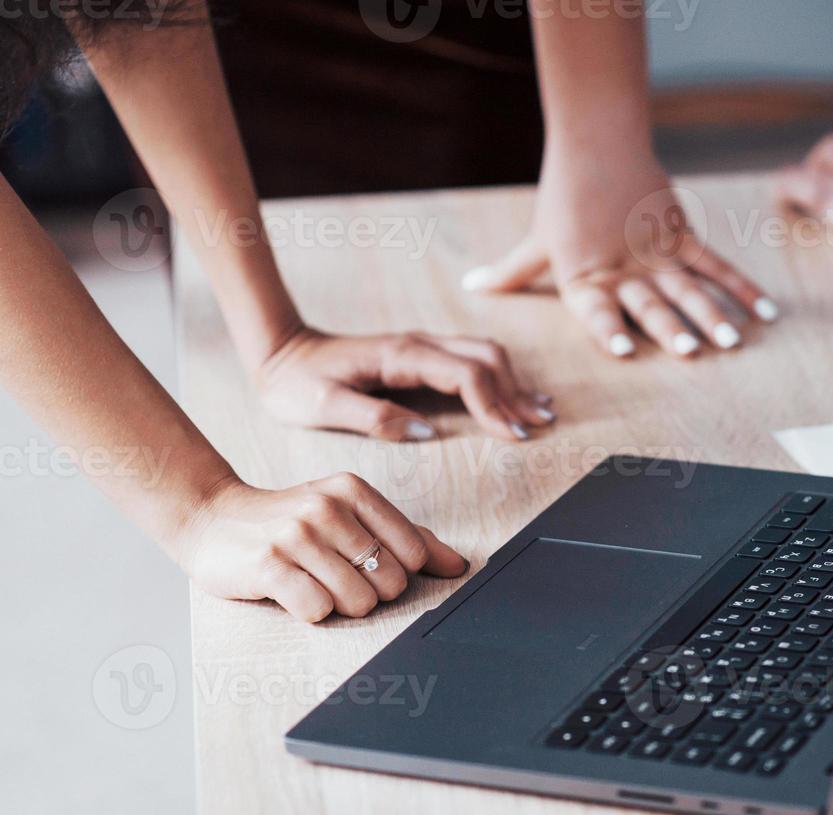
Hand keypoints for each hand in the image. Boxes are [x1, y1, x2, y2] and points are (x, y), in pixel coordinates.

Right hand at [180, 472, 467, 622]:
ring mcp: (295, 534)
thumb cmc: (292, 522)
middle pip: (391, 582)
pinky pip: (318, 610)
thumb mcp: (351, 515)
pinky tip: (291, 592)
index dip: (396, 571)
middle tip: (334, 575)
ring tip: (313, 583)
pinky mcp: (267, 565)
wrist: (212, 519)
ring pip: (358, 601)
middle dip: (369, 592)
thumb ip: (407, 537)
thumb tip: (459, 565)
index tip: (366, 564)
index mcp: (354, 490)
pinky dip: (310, 612)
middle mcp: (327, 506)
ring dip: (339, 605)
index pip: (416, 554)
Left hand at [254, 324, 554, 441]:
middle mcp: (419, 344)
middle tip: (537, 428)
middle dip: (516, 395)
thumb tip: (426, 431)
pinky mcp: (421, 355)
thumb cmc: (296, 383)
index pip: (466, 376)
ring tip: (538, 414)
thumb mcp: (324, 407)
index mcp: (401, 356)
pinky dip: (500, 379)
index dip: (494, 406)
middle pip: (487, 359)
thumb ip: (375, 418)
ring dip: (514, 384)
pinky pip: (472, 361)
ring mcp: (422, 347)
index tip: (513, 436)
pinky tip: (514, 397)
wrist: (280, 352)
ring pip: (485, 356)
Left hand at [460, 150, 777, 358]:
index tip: (623, 349)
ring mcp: (658, 252)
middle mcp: (625, 268)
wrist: (597, 144)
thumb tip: (471, 290)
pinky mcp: (682, 235)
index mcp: (587, 276)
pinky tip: (765, 312)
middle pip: (651, 302)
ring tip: (732, 341)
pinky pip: (715, 265)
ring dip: (711, 314)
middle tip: (692, 351)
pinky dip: (741, 287)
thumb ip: (510, 274)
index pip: (597, 308)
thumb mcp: (537, 242)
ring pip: (688, 287)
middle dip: (672, 327)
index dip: (609, 328)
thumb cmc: (563, 200)